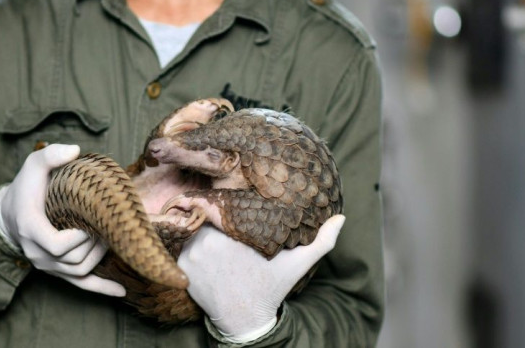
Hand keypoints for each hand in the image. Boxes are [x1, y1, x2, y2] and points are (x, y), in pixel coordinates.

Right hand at [0, 143, 124, 296]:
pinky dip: (101, 289)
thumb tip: (74, 150)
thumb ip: (50, 154)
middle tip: (108, 225)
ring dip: (99, 257)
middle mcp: (37, 252)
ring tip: (111, 238)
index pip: (54, 245)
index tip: (89, 222)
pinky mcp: (57, 271)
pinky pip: (80, 285)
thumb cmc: (27, 187)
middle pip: (72, 260)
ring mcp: (47, 265)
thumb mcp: (33, 164)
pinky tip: (121, 291)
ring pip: (79, 272)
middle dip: (95, 244)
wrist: (12, 213)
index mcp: (31, 228)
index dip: (76, 238)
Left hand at [178, 215, 345, 341]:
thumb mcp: (297, 264)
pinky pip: (183, 246)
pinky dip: (192, 247)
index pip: (224, 206)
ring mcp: (193, 255)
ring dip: (202, 231)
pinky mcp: (183, 267)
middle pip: (207, 216)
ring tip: (217, 237)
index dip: (228, 204)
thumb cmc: (270, 288)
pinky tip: (206, 253)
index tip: (236, 209)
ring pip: (194, 230)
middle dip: (216, 218)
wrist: (244, 321)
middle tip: (226, 222)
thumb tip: (342, 218)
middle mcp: (209, 243)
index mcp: (235, 236)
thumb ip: (321, 241)